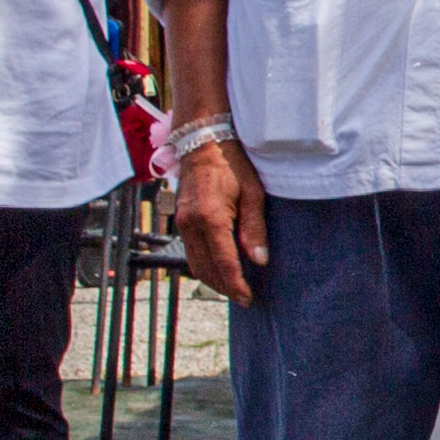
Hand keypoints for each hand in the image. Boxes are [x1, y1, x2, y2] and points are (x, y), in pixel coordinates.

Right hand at [171, 136, 268, 300]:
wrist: (203, 142)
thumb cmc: (232, 164)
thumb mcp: (252, 193)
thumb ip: (254, 228)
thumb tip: (260, 260)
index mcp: (211, 217)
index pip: (224, 262)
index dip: (236, 284)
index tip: (248, 298)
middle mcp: (191, 224)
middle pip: (205, 269)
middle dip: (224, 287)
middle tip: (243, 297)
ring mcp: (182, 223)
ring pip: (195, 264)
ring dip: (213, 280)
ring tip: (233, 287)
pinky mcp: (180, 221)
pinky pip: (190, 252)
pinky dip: (205, 265)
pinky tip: (220, 268)